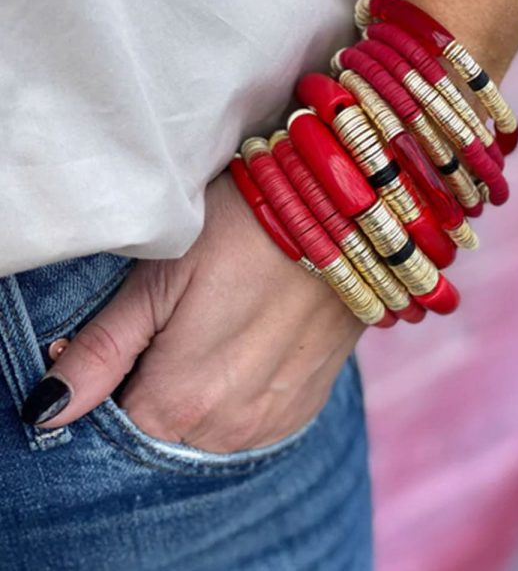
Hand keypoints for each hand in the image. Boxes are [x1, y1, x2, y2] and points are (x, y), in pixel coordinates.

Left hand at [23, 172, 363, 451]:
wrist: (339, 219)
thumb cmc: (242, 232)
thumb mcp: (160, 277)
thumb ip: (103, 351)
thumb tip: (47, 408)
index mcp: (180, 401)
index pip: (118, 423)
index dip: (115, 379)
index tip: (134, 334)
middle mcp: (227, 428)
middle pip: (163, 429)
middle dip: (158, 385)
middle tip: (180, 321)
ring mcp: (271, 422)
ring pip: (207, 428)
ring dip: (202, 391)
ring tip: (220, 325)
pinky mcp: (303, 407)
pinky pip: (251, 422)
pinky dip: (239, 392)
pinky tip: (250, 342)